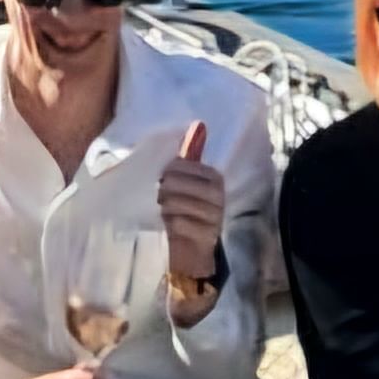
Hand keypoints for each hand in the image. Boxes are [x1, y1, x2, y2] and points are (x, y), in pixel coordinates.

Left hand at [158, 121, 223, 286]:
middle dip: (163, 191)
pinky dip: (170, 224)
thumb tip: (197, 125)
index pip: (182, 165)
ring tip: (164, 212)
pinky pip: (180, 223)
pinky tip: (170, 226)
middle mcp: (218, 195)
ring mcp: (214, 216)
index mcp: (214, 177)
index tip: (162, 181)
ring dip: (165, 208)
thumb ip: (186, 158)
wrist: (189, 254)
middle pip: (176, 182)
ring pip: (176, 202)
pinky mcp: (207, 236)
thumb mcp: (181, 184)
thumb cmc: (182, 213)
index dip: (167, 172)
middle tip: (161, 199)